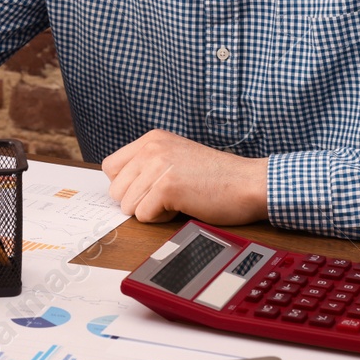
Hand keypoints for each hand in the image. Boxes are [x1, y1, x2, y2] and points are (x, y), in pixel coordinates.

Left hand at [102, 130, 268, 223]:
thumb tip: (120, 187)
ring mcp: (157, 166)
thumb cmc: (217, 177)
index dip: (126, 186)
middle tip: (166, 198)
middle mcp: (151, 148)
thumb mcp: (176, 157)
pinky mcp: (166, 187)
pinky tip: (182, 206)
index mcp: (152, 139)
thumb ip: (148, 164)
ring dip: (151, 211)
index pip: (111, 167)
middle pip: (116, 190)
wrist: (248, 182)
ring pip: (128, 205)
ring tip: (177, 200)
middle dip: (137, 201)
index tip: (147, 190)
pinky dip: (161, 220)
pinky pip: (143, 216)